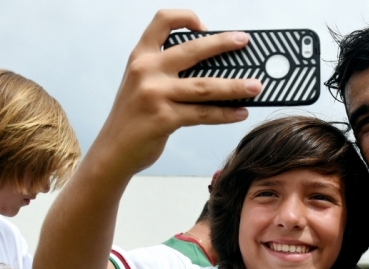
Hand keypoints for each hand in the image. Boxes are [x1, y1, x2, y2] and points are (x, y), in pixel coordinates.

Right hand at [95, 9, 261, 175]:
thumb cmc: (134, 117)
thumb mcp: (141, 84)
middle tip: (245, 42)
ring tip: (256, 86)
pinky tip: (240, 113)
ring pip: (204, 86)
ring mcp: (154, 94)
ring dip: (235, 86)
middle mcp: (146, 70)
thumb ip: (167, 72)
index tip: (205, 26)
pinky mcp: (164, 119)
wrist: (113, 151)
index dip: (185, 17)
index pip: (162, 21)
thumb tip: (215, 69)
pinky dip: (225, 114)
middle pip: (192, 50)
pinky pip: (203, 114)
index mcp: (140, 57)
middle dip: (223, 44)